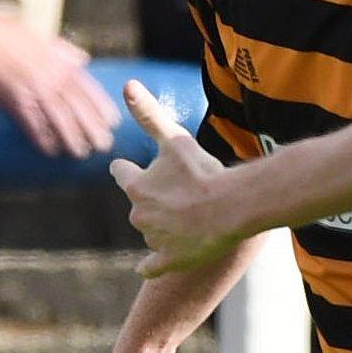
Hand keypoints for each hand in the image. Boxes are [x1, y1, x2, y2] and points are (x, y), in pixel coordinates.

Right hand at [0, 5, 117, 157]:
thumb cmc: (13, 37)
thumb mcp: (47, 40)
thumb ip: (66, 51)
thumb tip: (83, 58)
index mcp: (64, 65)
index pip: (90, 90)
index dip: (103, 108)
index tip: (114, 122)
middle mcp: (54, 78)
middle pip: (80, 108)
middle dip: (93, 128)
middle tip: (104, 145)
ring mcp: (36, 89)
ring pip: (61, 118)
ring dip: (72, 137)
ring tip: (81, 153)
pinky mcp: (16, 99)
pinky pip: (33, 122)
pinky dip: (42, 137)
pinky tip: (50, 150)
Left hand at [109, 80, 243, 276]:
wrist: (230, 209)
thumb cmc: (203, 172)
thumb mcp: (176, 138)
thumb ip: (149, 113)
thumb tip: (128, 84)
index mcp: (137, 186)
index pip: (121, 173)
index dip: (126, 169)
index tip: (126, 167)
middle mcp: (139, 214)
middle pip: (139, 205)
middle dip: (153, 200)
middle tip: (179, 193)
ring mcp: (154, 239)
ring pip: (152, 231)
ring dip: (165, 225)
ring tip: (191, 216)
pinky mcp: (169, 261)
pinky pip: (152, 266)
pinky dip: (150, 266)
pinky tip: (147, 269)